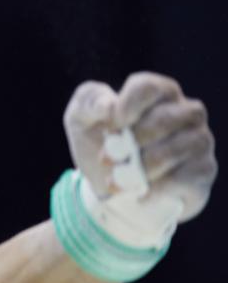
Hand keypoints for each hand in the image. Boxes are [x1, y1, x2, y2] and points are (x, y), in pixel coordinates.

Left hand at [63, 71, 216, 222]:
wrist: (110, 181)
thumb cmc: (98, 139)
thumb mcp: (81, 117)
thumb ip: (89, 103)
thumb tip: (109, 106)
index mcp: (158, 92)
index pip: (149, 88)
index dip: (128, 107)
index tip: (110, 126)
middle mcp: (185, 112)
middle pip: (163, 120)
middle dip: (129, 143)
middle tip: (106, 159)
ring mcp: (198, 141)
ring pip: (173, 151)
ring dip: (138, 169)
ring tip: (116, 180)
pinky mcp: (202, 170)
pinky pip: (182, 179)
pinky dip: (153, 190)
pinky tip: (138, 194)